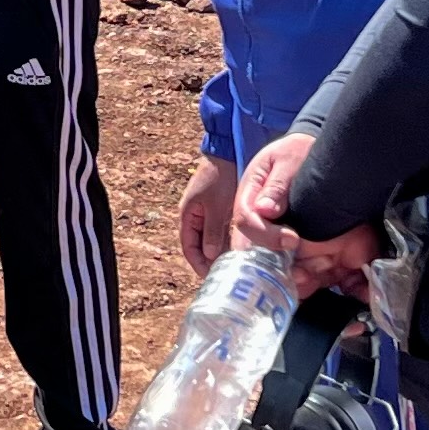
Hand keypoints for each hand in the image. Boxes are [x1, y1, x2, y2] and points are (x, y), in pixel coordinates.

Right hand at [178, 151, 237, 272]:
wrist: (228, 152)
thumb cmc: (219, 177)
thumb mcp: (216, 206)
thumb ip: (212, 231)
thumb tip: (209, 256)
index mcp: (188, 216)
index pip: (188, 248)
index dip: (198, 264)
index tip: (211, 277)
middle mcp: (196, 217)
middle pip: (200, 247)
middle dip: (211, 261)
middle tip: (226, 274)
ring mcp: (208, 213)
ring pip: (212, 240)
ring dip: (220, 252)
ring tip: (235, 265)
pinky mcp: (220, 210)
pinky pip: (221, 232)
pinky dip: (227, 241)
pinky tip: (240, 249)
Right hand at [232, 127, 378, 290]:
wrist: (304, 148)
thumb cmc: (296, 150)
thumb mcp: (288, 159)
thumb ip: (277, 185)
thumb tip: (264, 210)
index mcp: (248, 191)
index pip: (245, 219)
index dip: (266, 235)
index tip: (293, 240)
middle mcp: (250, 210)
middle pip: (246, 242)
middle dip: (269, 257)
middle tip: (298, 268)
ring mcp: (260, 222)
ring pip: (256, 251)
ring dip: (275, 266)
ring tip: (302, 277)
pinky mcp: (273, 230)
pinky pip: (271, 252)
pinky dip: (285, 265)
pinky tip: (303, 275)